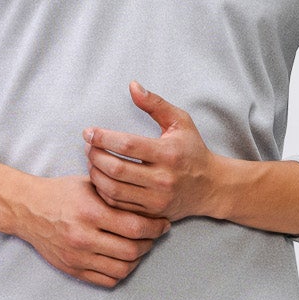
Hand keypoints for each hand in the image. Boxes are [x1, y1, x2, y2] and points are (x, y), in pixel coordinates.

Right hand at [11, 173, 170, 286]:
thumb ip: (117, 194)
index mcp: (90, 212)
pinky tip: (122, 259)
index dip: (155, 228)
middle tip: (153, 236)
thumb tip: (150, 202)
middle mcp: (84, 237)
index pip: (135, 226)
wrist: (28, 209)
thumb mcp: (89, 184)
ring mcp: (77, 257)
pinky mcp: (72, 269)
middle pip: (132, 251)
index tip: (163, 224)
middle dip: (149, 244)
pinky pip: (106, 280)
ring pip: (122, 269)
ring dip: (137, 260)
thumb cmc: (61, 193)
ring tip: (139, 248)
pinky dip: (121, 272)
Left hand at [82, 81, 217, 222]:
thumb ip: (155, 103)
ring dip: (95, 174)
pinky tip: (100, 179)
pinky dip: (103, 192)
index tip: (89, 132)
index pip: (127, 145)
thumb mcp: (180, 122)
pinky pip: (118, 205)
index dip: (102, 138)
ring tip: (91, 161)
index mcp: (168, 153)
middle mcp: (163, 179)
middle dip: (95, 156)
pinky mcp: (151, 214)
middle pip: (116, 168)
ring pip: (113, 189)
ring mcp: (156, 199)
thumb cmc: (193, 150)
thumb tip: (132, 85)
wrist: (211, 187)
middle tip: (87, 146)